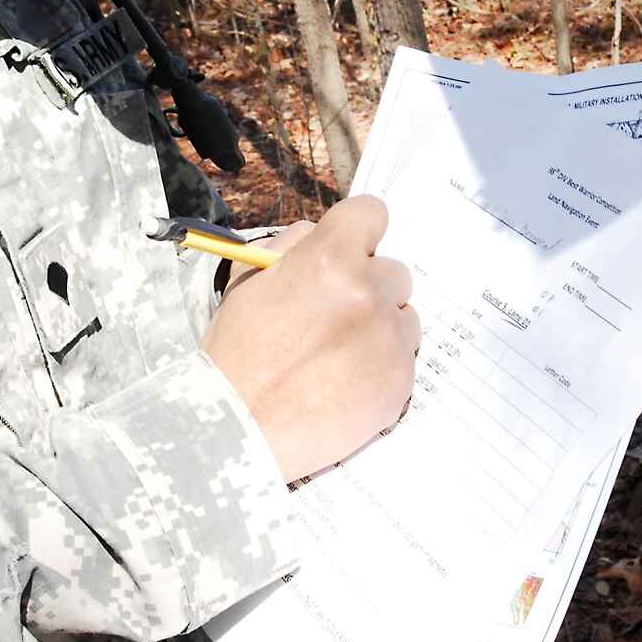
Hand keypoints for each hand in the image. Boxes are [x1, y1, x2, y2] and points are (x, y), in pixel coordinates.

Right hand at [201, 196, 419, 482]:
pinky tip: (345, 380)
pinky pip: (404, 357)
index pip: (371, 214)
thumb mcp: (248, 281)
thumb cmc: (237, 355)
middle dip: (368, 285)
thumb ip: (290, 247)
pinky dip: (381, 365)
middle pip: (394, 269)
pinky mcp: (400, 380)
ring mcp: (388, 338)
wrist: (239, 427)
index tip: (355, 245)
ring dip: (380, 326)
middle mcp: (367, 292)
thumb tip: (320, 233)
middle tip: (335, 314)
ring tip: (338, 353)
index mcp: (329, 258)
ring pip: (404, 315)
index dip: (359, 230)